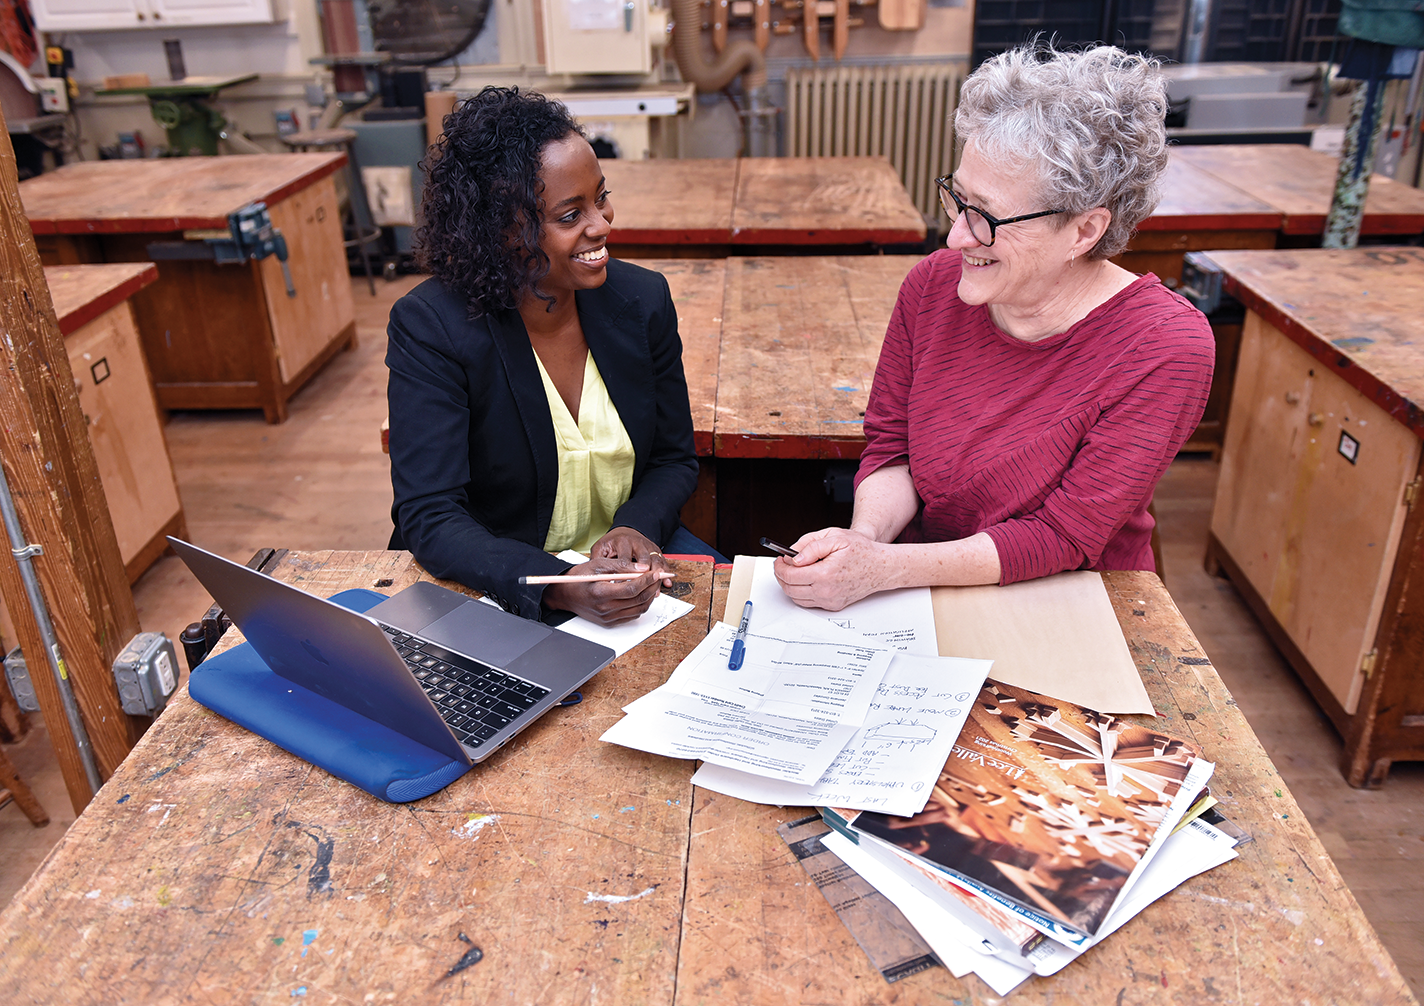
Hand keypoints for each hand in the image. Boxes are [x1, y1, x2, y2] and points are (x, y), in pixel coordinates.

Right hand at [542, 556, 665, 625]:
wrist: (565, 595)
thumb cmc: (579, 578)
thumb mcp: (598, 565)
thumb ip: (621, 566)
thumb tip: (641, 568)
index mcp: (601, 593)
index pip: (632, 588)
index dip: (647, 580)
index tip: (654, 572)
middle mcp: (605, 609)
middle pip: (638, 600)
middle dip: (652, 587)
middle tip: (657, 576)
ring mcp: (608, 618)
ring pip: (639, 609)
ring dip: (649, 597)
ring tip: (651, 584)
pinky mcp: (609, 623)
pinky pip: (632, 615)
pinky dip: (640, 605)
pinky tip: (641, 594)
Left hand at [590, 526, 674, 582]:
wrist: (624, 532)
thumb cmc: (611, 543)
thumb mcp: (601, 549)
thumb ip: (598, 561)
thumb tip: (594, 577)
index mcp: (622, 541)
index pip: (624, 560)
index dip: (626, 574)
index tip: (626, 586)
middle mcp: (637, 542)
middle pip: (645, 559)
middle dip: (645, 575)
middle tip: (644, 590)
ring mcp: (648, 546)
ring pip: (656, 561)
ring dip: (656, 576)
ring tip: (655, 591)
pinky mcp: (656, 550)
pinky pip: (663, 562)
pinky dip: (665, 573)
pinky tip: (666, 584)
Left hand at [772, 527, 894, 610]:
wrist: (881, 567)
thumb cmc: (862, 551)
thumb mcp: (835, 537)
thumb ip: (811, 546)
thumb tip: (794, 557)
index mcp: (825, 573)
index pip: (790, 576)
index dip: (779, 567)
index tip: (779, 559)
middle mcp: (826, 591)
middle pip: (790, 589)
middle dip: (781, 575)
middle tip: (782, 564)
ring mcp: (830, 600)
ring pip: (797, 598)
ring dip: (789, 585)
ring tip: (792, 571)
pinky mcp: (833, 605)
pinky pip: (808, 602)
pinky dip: (800, 592)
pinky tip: (804, 579)